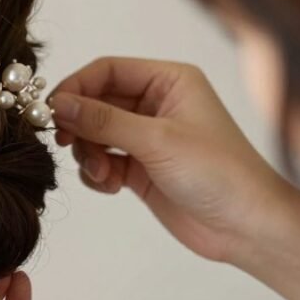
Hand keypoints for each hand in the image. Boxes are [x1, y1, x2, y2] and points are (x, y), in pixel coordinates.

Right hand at [50, 57, 298, 263]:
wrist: (248, 228)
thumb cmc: (219, 173)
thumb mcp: (157, 141)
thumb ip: (103, 121)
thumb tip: (57, 104)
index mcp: (169, 81)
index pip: (107, 71)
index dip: (76, 87)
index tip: (51, 111)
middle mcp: (156, 104)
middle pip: (96, 102)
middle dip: (80, 125)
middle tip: (66, 143)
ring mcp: (146, 137)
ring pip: (94, 134)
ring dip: (88, 154)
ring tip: (101, 175)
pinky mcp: (140, 168)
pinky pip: (102, 161)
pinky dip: (97, 173)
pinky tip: (111, 187)